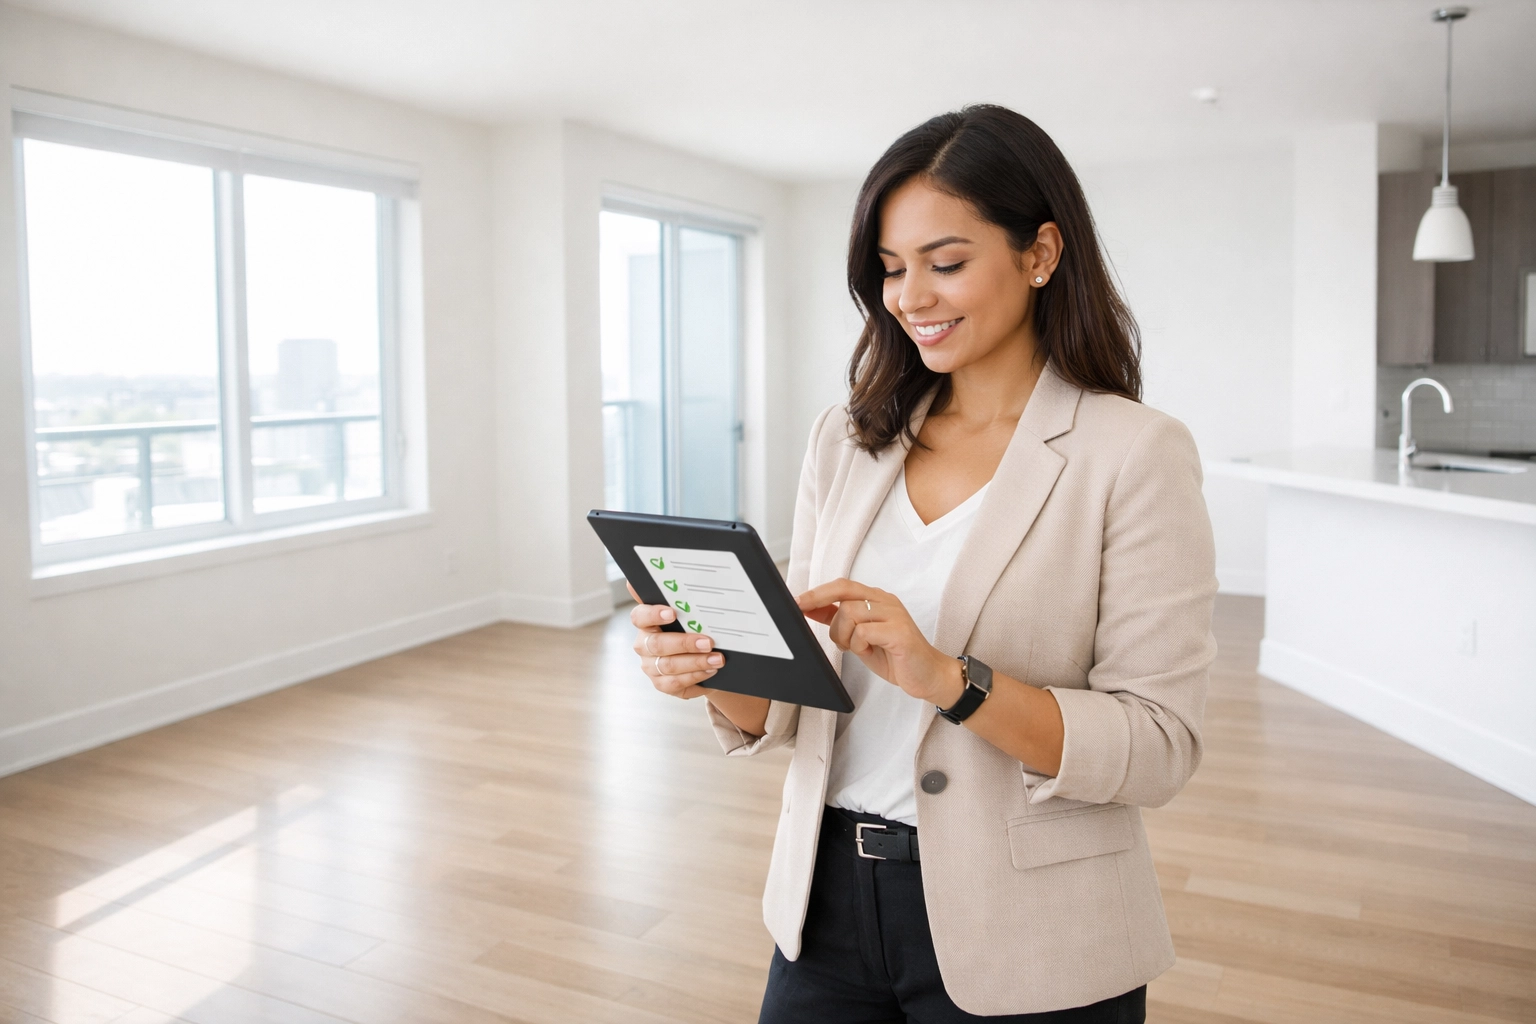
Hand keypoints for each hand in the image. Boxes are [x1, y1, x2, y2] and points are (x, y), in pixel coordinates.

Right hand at [628, 582, 723, 698]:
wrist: (704, 655)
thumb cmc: (693, 628)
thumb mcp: (689, 612)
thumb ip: (678, 596)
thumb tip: (664, 572)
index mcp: (646, 623)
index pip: (640, 616)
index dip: (653, 614)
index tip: (672, 612)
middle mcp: (644, 645)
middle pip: (657, 645)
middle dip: (685, 643)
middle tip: (708, 641)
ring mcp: (651, 667)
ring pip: (668, 666)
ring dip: (695, 662)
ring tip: (718, 659)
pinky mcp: (662, 684)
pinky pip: (675, 684)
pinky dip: (695, 677)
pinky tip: (711, 670)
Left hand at [796, 579, 963, 707]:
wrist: (929, 676)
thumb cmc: (895, 657)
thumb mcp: (861, 638)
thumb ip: (842, 622)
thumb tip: (812, 609)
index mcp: (877, 600)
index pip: (842, 586)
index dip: (817, 592)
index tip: (795, 602)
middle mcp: (886, 601)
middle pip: (844, 591)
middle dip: (818, 601)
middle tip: (802, 611)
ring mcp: (895, 614)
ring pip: (850, 612)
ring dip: (842, 634)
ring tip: (853, 648)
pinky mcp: (900, 632)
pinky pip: (864, 631)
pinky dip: (858, 644)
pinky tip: (868, 651)